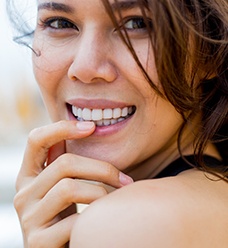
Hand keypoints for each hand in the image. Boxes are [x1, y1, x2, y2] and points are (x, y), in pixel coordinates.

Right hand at [14, 120, 132, 247]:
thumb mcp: (63, 185)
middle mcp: (23, 193)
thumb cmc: (66, 213)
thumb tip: (85, 128)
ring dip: (102, 192)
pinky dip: (97, 217)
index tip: (92, 127)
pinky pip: (75, 221)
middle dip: (102, 169)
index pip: (36, 140)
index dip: (62, 128)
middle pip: (64, 164)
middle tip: (125, 180)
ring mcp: (28, 218)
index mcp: (28, 175)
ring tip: (117, 199)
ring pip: (69, 188)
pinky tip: (105, 220)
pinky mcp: (38, 241)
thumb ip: (65, 161)